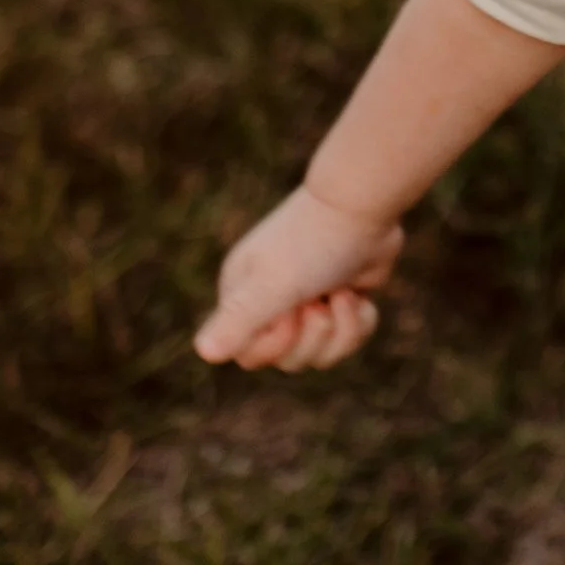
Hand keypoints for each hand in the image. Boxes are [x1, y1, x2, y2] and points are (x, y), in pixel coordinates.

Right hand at [194, 184, 402, 370]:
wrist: (363, 204)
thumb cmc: (312, 242)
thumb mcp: (273, 284)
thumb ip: (239, 319)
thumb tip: (202, 352)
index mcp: (241, 294)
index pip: (249, 355)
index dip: (276, 345)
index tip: (291, 313)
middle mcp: (269, 300)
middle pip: (290, 360)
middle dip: (315, 337)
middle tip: (321, 301)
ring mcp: (307, 301)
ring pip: (322, 352)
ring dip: (342, 328)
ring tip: (343, 293)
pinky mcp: (339, 300)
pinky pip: (348, 339)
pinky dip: (359, 321)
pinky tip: (359, 294)